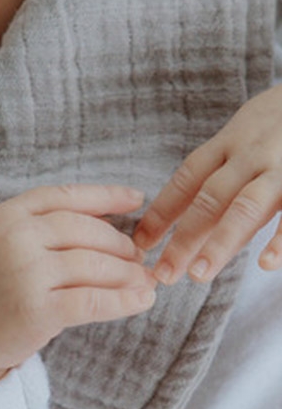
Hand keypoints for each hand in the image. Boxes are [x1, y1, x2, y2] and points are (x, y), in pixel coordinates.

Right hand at [0, 185, 155, 384]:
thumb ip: (39, 229)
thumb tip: (109, 224)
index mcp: (4, 217)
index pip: (65, 196)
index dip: (105, 195)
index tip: (137, 199)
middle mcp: (14, 239)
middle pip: (87, 231)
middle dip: (121, 244)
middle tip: (139, 257)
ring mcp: (25, 274)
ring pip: (96, 265)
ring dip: (128, 274)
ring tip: (144, 281)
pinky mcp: (37, 311)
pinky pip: (94, 301)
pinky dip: (124, 301)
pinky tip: (141, 302)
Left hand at [133, 85, 281, 283]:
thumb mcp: (247, 134)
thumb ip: (223, 173)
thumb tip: (188, 223)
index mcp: (229, 143)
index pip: (187, 179)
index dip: (161, 212)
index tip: (139, 244)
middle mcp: (251, 154)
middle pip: (210, 197)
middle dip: (184, 237)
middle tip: (163, 274)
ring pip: (246, 206)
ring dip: (220, 242)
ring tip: (199, 274)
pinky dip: (281, 240)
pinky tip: (266, 264)